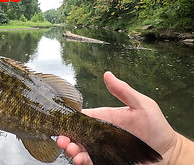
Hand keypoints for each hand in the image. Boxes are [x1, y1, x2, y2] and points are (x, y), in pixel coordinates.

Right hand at [57, 72, 177, 164]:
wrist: (167, 151)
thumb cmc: (156, 126)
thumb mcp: (142, 104)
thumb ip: (123, 91)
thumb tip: (107, 75)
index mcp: (104, 118)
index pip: (83, 118)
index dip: (71, 120)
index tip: (63, 123)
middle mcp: (101, 134)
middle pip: (78, 135)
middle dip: (67, 137)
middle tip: (64, 140)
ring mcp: (103, 148)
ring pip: (82, 149)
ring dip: (73, 150)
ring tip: (73, 151)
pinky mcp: (107, 160)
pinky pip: (92, 161)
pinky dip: (83, 161)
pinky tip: (81, 160)